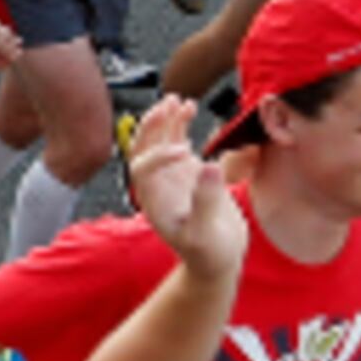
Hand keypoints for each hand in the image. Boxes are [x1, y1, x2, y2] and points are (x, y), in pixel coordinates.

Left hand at [126, 98, 246, 278]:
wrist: (218, 259)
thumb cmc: (208, 253)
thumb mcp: (205, 233)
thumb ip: (205, 202)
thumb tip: (208, 166)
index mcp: (152, 199)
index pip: (142, 167)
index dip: (158, 156)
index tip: (185, 153)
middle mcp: (157, 183)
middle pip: (143, 147)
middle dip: (152, 126)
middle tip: (166, 106)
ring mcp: (172, 174)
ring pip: (160, 140)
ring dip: (165, 119)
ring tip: (177, 101)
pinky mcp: (189, 169)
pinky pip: (179, 140)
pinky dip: (181, 123)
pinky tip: (190, 108)